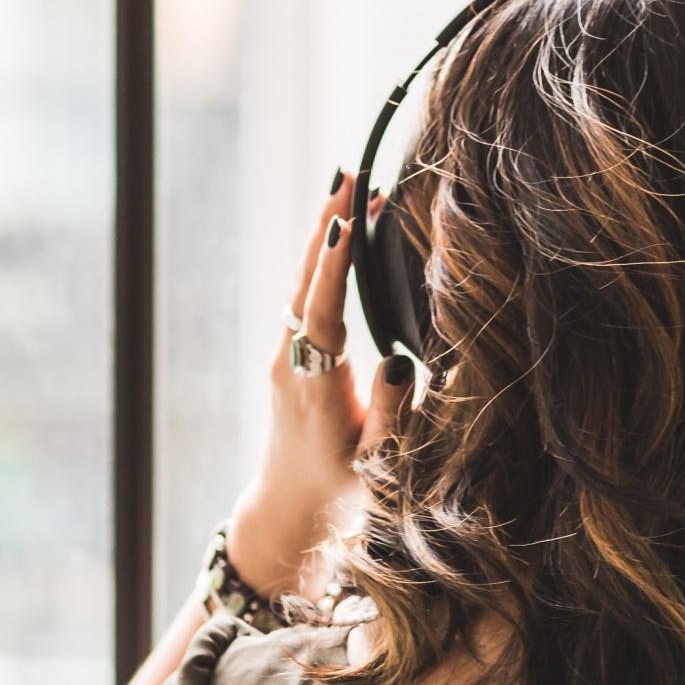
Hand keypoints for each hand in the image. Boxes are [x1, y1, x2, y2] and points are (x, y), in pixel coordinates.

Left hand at [232, 168, 415, 596]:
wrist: (289, 510)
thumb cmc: (340, 491)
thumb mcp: (376, 464)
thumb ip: (391, 415)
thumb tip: (399, 363)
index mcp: (313, 386)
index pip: (322, 312)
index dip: (333, 266)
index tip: (345, 220)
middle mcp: (291, 362)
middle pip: (306, 281)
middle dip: (326, 224)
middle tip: (348, 174)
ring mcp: (285, 356)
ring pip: (303, 283)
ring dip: (324, 233)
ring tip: (348, 186)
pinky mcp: (290, 355)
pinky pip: (306, 295)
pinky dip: (323, 259)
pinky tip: (340, 233)